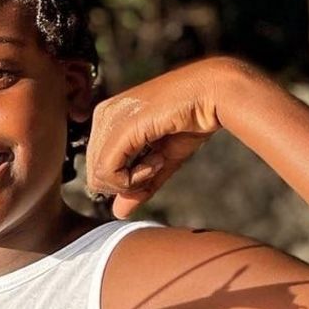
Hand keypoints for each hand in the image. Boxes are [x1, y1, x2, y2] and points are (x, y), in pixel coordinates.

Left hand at [85, 57, 237, 218]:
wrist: (213, 95)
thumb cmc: (190, 123)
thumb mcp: (160, 161)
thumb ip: (138, 186)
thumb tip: (117, 213)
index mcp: (107, 119)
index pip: (98, 168)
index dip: (125, 181)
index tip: (153, 166)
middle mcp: (103, 115)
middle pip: (96, 175)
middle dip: (127, 183)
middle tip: (157, 166)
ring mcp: (109, 119)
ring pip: (100, 176)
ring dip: (134, 180)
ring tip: (159, 160)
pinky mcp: (121, 127)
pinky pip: (110, 171)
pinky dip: (135, 177)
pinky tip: (158, 160)